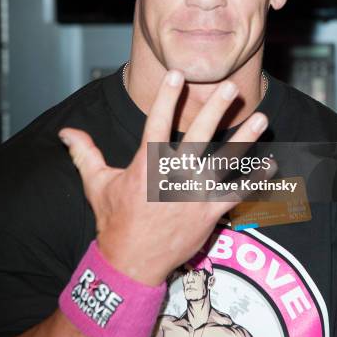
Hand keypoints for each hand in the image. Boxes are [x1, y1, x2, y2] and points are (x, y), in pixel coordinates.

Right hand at [58, 70, 270, 285]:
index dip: (166, 96)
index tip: (177, 74)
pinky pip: (237, 193)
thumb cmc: (114, 221)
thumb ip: (85, 153)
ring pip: (224, 161)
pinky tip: (271, 165)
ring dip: (244, 139)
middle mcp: (174, 175)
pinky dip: (255, 180)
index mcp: (147, 164)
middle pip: (198, 135)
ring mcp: (195, 194)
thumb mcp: (96, 184)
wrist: (131, 262)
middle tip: (230, 88)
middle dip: (215, 109)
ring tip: (261, 118)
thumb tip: (65, 132)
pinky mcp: (209, 213)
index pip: (157, 122)